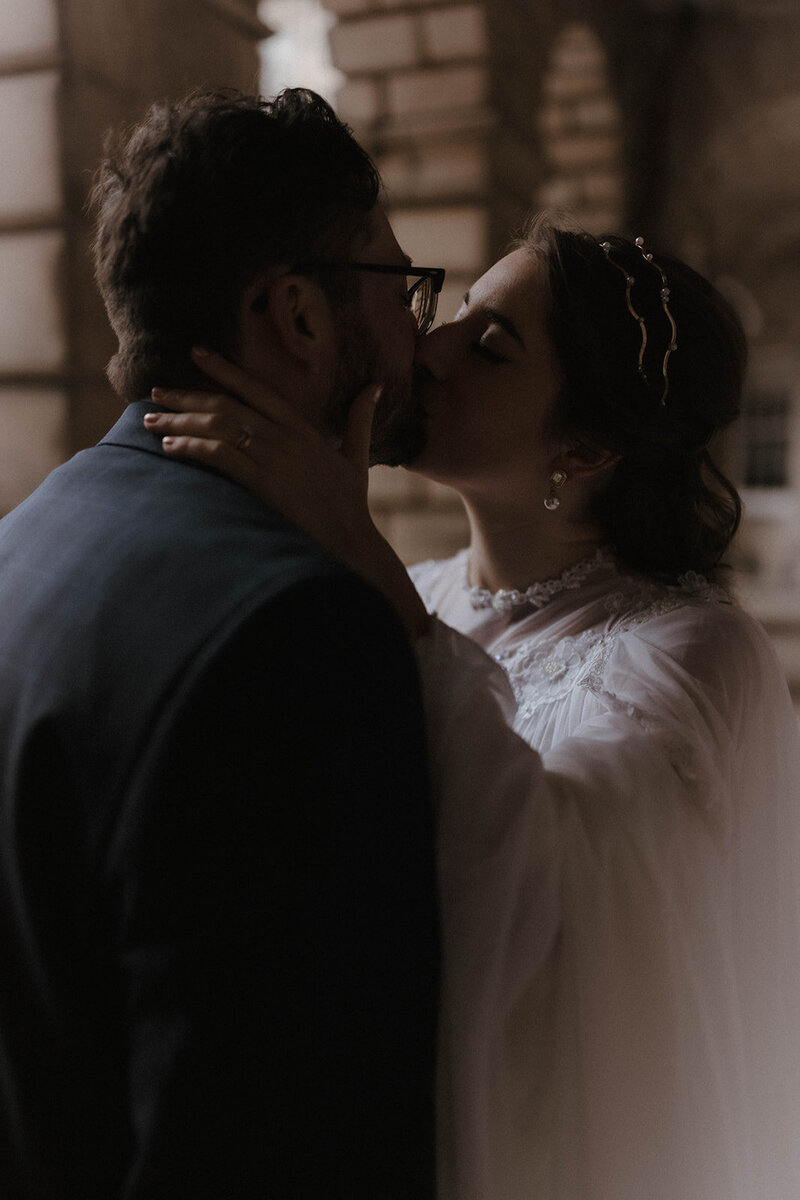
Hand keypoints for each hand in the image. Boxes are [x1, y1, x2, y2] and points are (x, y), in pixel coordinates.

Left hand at [145, 348, 430, 638]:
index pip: (257, 389)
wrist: (351, 541)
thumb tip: (375, 386)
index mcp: (304, 428)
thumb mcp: (357, 456)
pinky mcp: (265, 485)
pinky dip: (194, 448)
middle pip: (228, 405)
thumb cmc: (352, 503)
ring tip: (152, 422)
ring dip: (181, 422)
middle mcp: (287, 437)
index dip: (224, 369)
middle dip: (187, 397)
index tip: (195, 354)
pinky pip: (222, 457)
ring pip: (220, 428)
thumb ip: (360, 419)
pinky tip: (172, 447)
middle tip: (156, 393)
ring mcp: (275, 460)